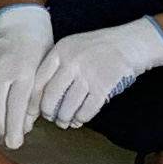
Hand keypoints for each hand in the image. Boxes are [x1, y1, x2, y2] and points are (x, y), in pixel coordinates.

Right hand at [0, 4, 56, 146]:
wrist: (22, 29)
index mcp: (24, 72)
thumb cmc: (39, 56)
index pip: (16, 105)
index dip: (13, 127)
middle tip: (4, 143)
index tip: (14, 143)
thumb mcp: (44, 78)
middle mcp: (3, 70)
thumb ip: (34, 103)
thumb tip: (23, 128)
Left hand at [41, 15, 162, 126]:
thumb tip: (39, 94)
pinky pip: (86, 110)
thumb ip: (57, 65)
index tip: (31, 112)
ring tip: (64, 122)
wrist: (131, 42)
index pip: (38, 80)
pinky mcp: (104, 86)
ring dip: (64, 119)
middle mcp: (71, 62)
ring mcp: (88, 74)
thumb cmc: (100, 47)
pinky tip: (79, 120)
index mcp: (60, 51)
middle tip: (50, 118)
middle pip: (50, 96)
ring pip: (67, 107)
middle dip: (48, 113)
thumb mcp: (73, 46)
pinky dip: (81, 118)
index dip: (32, 100)